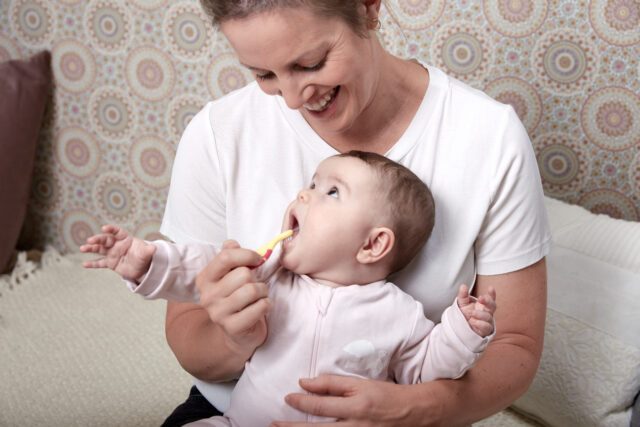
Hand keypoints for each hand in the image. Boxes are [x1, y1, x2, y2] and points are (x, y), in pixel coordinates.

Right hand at [80, 224, 155, 281]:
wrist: (142, 268)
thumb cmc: (144, 256)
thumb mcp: (147, 253)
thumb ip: (148, 250)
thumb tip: (153, 248)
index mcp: (125, 239)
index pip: (117, 232)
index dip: (111, 229)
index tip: (104, 228)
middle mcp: (117, 245)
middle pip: (105, 240)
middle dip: (97, 239)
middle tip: (90, 240)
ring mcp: (112, 253)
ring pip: (100, 250)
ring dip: (91, 249)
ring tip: (82, 249)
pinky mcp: (110, 263)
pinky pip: (100, 263)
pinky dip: (92, 264)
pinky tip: (84, 264)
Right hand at [196, 240, 269, 358]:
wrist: (236, 332)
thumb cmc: (236, 297)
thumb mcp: (230, 274)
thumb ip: (230, 256)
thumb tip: (231, 243)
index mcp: (205, 278)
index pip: (226, 257)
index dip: (247, 254)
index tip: (257, 259)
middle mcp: (207, 295)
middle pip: (243, 274)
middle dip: (257, 278)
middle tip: (256, 286)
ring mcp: (218, 313)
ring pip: (252, 290)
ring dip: (263, 292)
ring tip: (259, 297)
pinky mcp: (232, 327)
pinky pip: (259, 307)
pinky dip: (266, 305)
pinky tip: (261, 307)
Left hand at [271, 375, 443, 426]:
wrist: (413, 413)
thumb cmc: (386, 395)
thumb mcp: (361, 384)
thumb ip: (332, 383)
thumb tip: (305, 383)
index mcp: (356, 406)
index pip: (320, 406)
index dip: (301, 402)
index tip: (287, 398)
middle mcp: (355, 426)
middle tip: (273, 424)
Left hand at [456, 284, 495, 336]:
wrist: (461, 329)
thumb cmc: (465, 315)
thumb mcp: (462, 304)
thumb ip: (463, 295)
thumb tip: (463, 286)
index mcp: (483, 305)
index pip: (490, 298)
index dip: (492, 294)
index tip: (490, 288)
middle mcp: (487, 312)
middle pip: (493, 306)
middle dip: (488, 301)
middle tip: (480, 298)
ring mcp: (487, 321)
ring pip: (488, 317)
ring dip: (480, 314)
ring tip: (471, 313)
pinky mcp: (485, 330)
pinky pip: (486, 327)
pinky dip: (479, 323)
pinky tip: (472, 321)